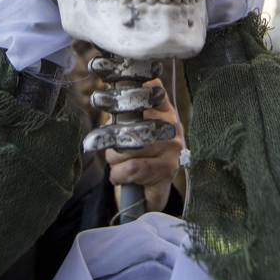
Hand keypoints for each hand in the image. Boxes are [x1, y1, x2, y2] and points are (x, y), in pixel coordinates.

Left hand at [104, 78, 182, 212]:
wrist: (149, 189)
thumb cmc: (138, 154)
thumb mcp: (132, 128)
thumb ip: (123, 112)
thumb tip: (107, 93)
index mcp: (164, 110)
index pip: (152, 89)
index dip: (133, 90)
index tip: (114, 96)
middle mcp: (171, 126)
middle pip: (130, 124)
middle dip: (113, 140)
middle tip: (110, 147)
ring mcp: (172, 149)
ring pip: (128, 148)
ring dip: (114, 160)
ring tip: (119, 165)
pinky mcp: (166, 171)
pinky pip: (131, 169)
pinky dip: (118, 175)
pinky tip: (122, 176)